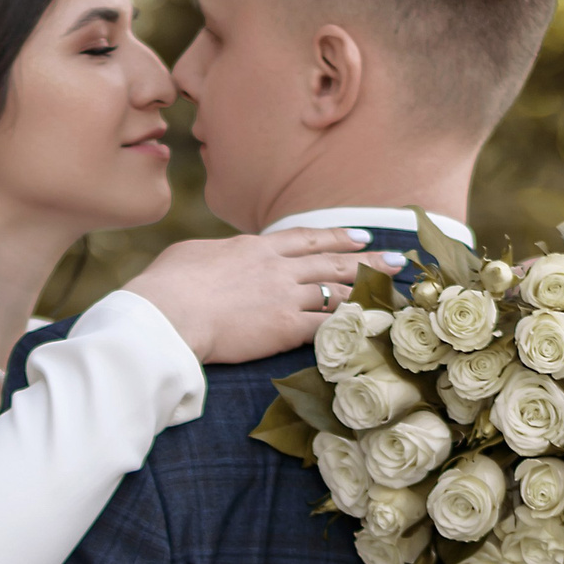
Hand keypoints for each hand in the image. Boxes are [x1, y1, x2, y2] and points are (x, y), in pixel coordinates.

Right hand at [123, 229, 404, 365]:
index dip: (336, 237)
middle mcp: (277, 268)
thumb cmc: (167, 283)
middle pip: (332, 262)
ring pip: (338, 291)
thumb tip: (219, 258)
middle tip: (396, 259)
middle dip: (367, 260)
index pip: (305, 239)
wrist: (168, 313)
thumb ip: (217, 255)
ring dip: (369, 291)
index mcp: (255, 248)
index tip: (360, 235)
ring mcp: (285, 297)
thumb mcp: (192, 255)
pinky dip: (353, 325)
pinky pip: (328, 325)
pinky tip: (372, 326)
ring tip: (394, 291)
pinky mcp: (285, 328)